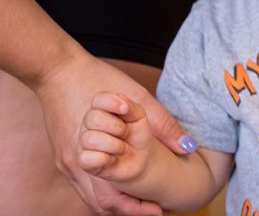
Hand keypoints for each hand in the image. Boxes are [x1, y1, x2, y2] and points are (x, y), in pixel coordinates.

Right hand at [34, 49, 192, 214]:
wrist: (57, 70)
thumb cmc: (98, 80)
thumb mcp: (137, 98)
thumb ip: (162, 125)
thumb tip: (188, 148)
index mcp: (93, 153)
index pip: (113, 199)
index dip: (136, 209)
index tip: (159, 211)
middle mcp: (75, 165)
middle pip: (100, 204)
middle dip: (128, 210)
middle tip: (154, 209)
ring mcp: (65, 162)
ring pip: (90, 197)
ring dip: (116, 201)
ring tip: (142, 199)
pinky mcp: (62, 156)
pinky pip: (83, 183)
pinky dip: (102, 188)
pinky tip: (121, 182)